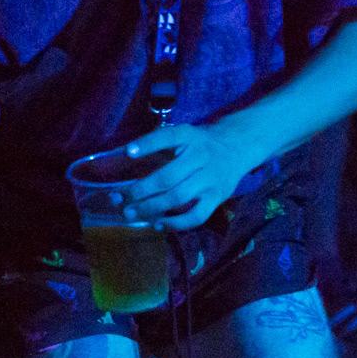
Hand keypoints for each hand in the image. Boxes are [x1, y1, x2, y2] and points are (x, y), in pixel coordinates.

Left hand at [115, 120, 260, 231]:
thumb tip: (124, 156)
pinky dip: (176, 223)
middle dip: (140, 190)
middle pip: (168, 177)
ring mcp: (210, 179)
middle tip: (119, 199)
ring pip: (178, 198)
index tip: (128, 152)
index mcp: (189, 135)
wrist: (237, 147)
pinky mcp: (217, 197)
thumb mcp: (184, 134)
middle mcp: (201, 156)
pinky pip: (196, 216)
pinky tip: (158, 224)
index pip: (167, 137)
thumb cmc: (201, 142)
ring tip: (132, 213)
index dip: (147, 144)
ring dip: (152, 208)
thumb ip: (161, 143)